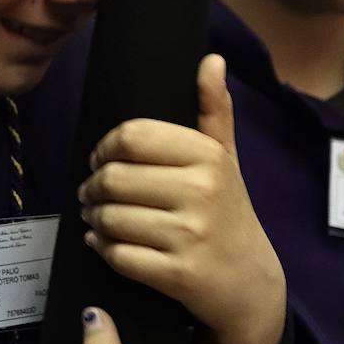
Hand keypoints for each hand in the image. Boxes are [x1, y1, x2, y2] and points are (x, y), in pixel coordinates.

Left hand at [79, 54, 286, 343]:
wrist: (250, 284)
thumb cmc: (229, 213)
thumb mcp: (225, 159)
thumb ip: (214, 109)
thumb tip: (211, 60)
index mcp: (207, 156)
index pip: (132, 136)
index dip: (105, 147)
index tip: (103, 158)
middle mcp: (200, 191)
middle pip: (113, 177)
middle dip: (93, 186)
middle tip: (92, 192)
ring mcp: (189, 235)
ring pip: (110, 217)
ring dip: (94, 218)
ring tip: (97, 216)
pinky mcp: (177, 274)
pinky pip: (117, 255)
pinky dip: (102, 249)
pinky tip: (104, 243)